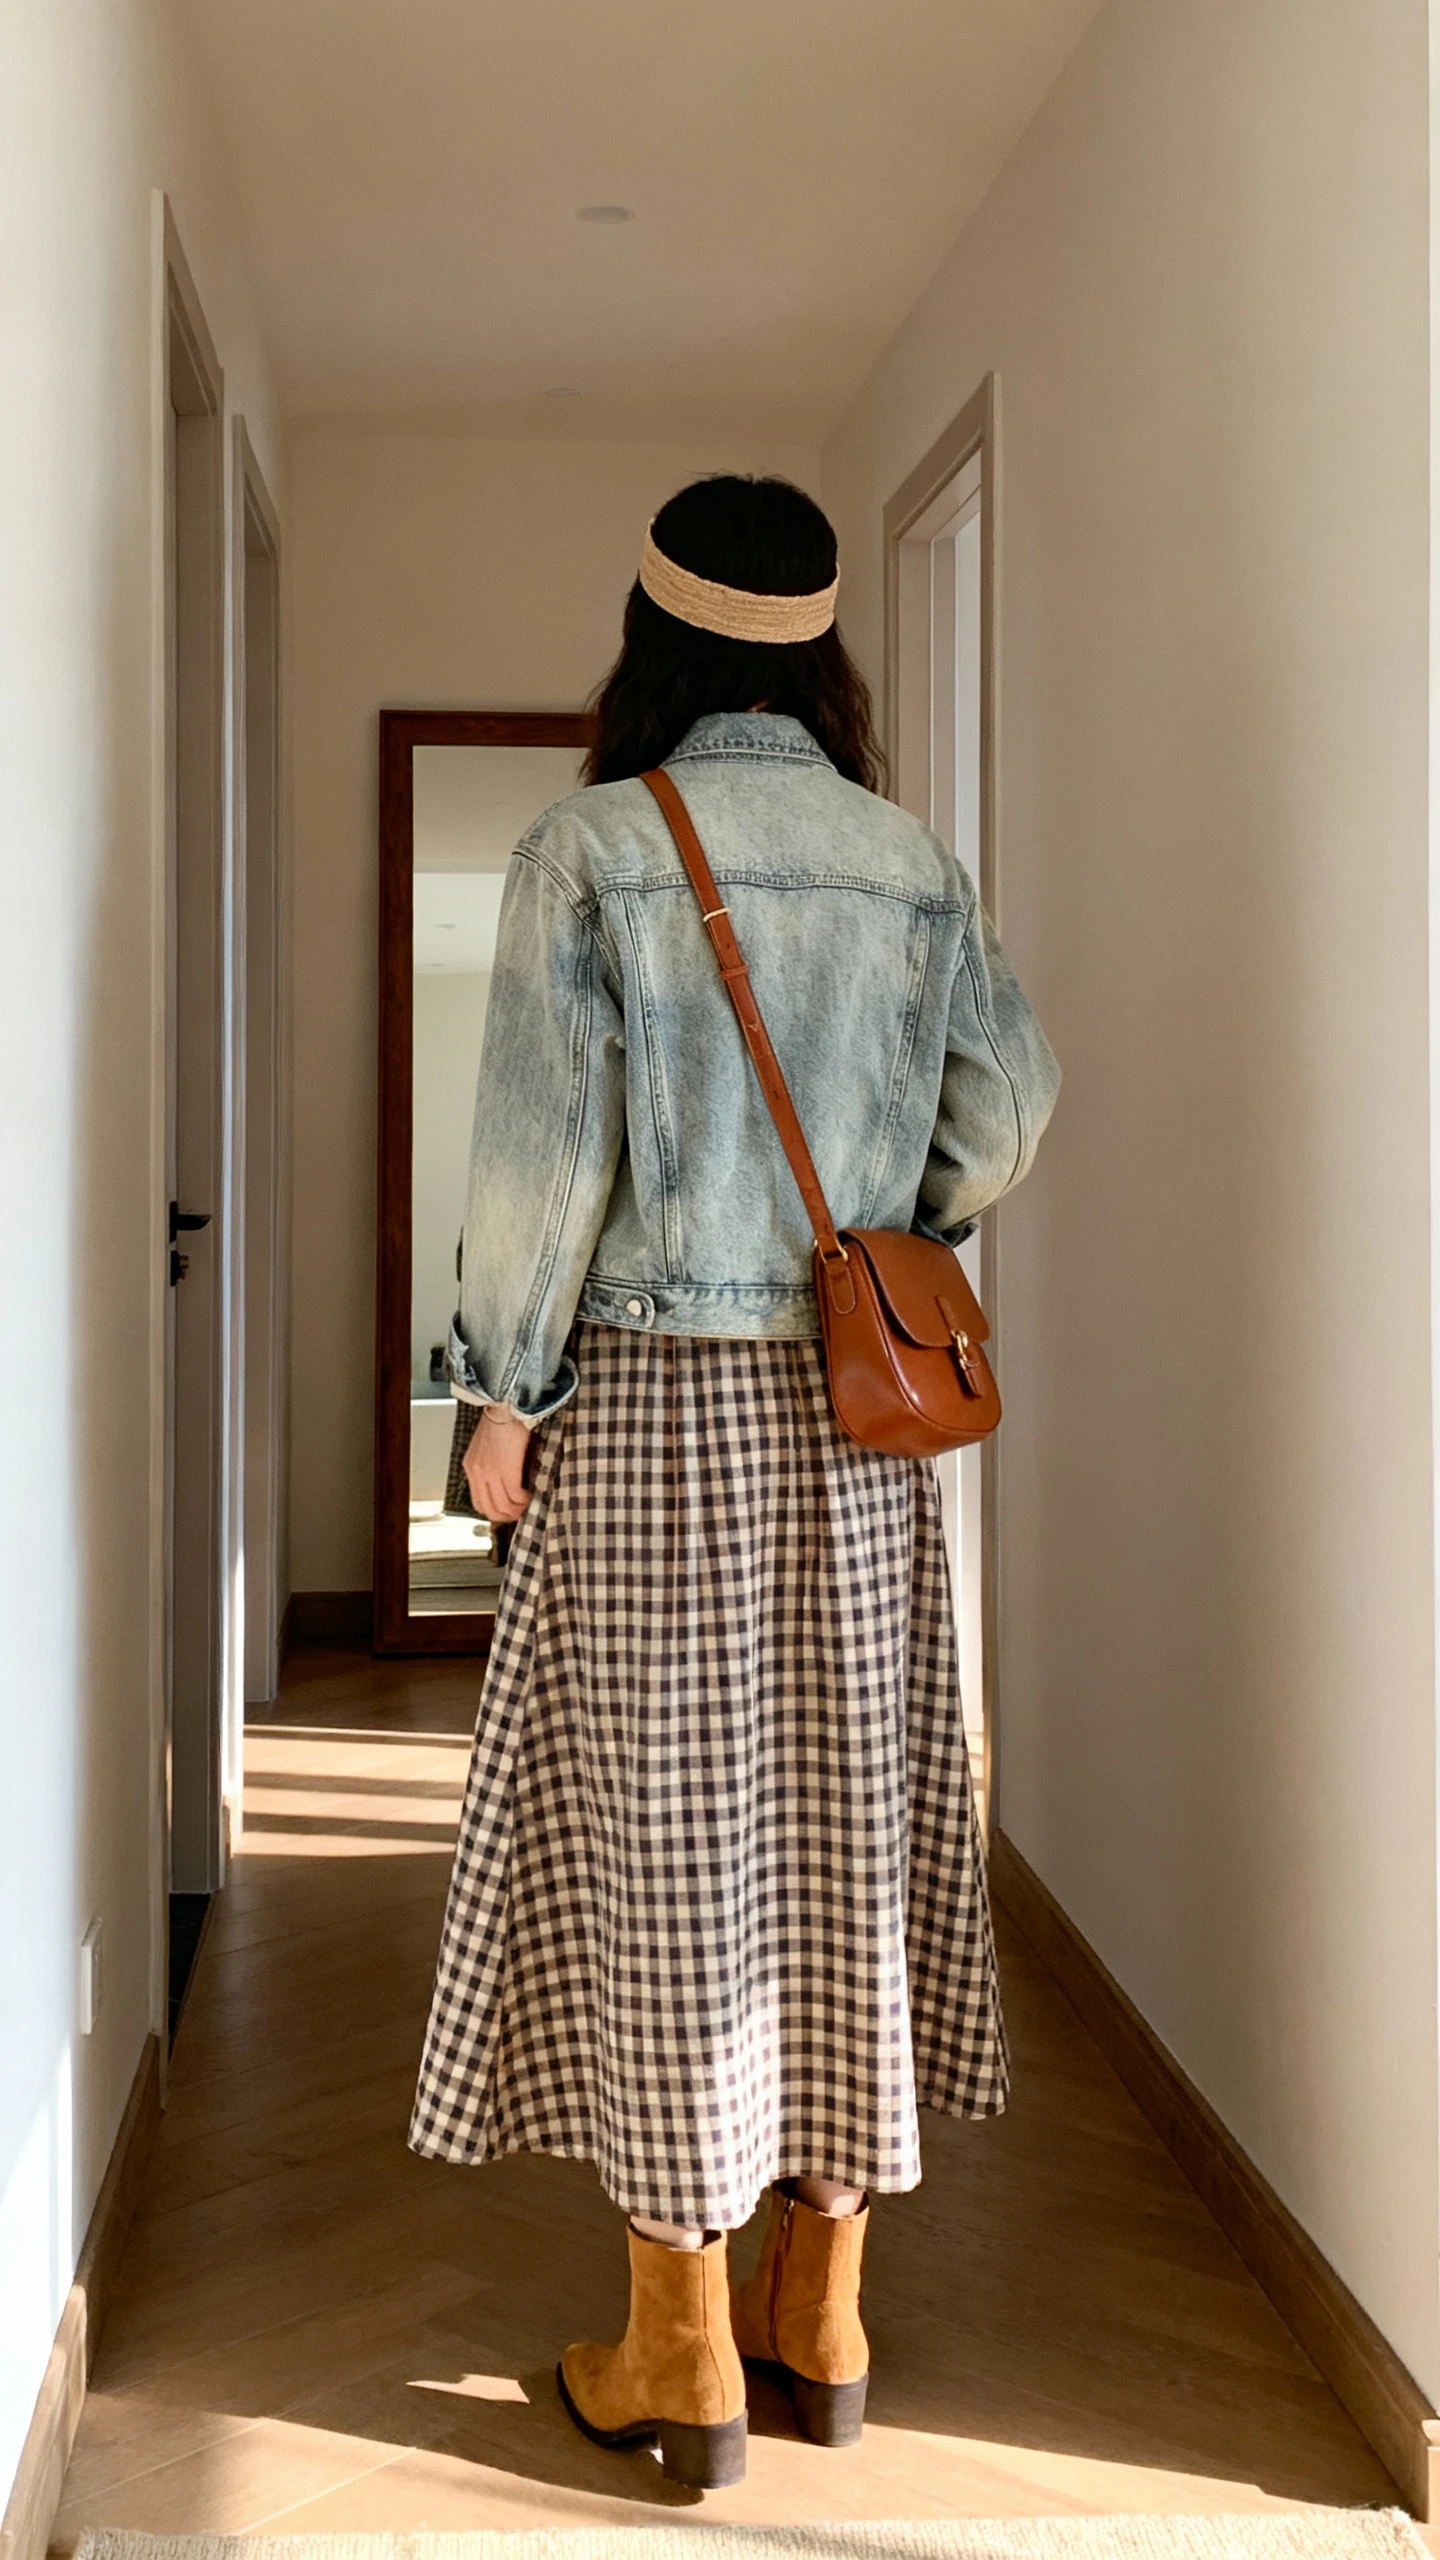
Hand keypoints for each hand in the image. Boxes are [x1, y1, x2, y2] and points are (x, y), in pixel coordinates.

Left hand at [462, 1406, 533, 1521]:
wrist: (507, 1405)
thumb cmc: (502, 1420)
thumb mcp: (488, 1446)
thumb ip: (491, 1464)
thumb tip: (505, 1482)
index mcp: (470, 1467)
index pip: (478, 1502)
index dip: (495, 1511)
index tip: (509, 1510)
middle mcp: (477, 1472)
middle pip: (490, 1509)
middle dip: (508, 1515)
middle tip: (522, 1512)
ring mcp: (490, 1473)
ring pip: (504, 1506)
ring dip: (518, 1509)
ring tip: (529, 1503)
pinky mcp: (506, 1470)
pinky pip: (515, 1496)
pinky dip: (525, 1499)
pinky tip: (531, 1493)